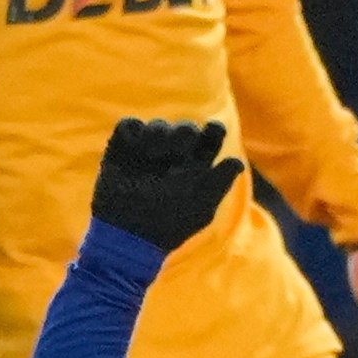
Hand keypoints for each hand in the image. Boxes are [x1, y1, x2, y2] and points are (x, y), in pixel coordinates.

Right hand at [92, 119, 242, 251]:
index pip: (209, 140)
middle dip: (185, 132)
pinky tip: (137, 149)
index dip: (214, 131)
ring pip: (158, 124)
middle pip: (186, 128)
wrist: (129, 232)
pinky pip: (129, 125)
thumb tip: (236, 161)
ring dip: (159, 133)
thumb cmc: (169, 222)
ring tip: (153, 154)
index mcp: (196, 169)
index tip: (214, 131)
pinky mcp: (121, 149)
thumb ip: (220, 180)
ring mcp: (146, 153)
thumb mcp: (201, 205)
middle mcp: (173, 159)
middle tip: (180, 148)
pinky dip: (133, 131)